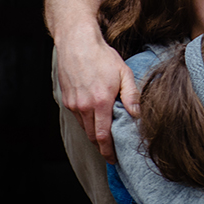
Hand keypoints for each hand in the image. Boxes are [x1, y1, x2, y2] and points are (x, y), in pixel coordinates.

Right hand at [56, 28, 139, 163]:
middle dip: (102, 147)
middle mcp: (84, 106)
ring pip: (84, 128)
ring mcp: (73, 104)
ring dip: (94, 135)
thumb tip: (137, 115)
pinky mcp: (67, 100)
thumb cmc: (102, 56)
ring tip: (106, 140)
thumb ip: (131, 95)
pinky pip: (78, 118)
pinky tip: (96, 121)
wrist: (76, 43)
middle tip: (112, 154)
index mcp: (100, 102)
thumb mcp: (124, 73)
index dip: (108, 151)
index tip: (114, 160)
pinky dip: (86, 123)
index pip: (103, 136)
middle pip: (92, 136)